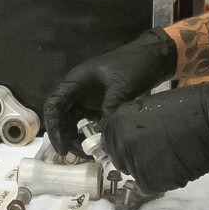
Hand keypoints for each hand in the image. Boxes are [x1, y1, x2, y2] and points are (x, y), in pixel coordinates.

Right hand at [43, 30, 177, 155]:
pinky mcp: (100, 103)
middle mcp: (78, 90)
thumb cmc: (134, 64)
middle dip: (66, 137)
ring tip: (89, 151)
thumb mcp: (122, 86)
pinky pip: (89, 121)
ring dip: (77, 137)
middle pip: (62, 117)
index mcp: (76, 81)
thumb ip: (110, 108)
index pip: (54, 105)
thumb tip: (102, 134)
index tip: (63, 148)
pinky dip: (90, 133)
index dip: (54, 128)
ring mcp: (89, 97)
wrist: (153, 56)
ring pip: (74, 121)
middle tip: (80, 153)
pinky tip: (98, 144)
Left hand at [99, 81, 208, 196]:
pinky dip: (159, 178)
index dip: (121, 142)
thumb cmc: (186, 107)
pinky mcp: (150, 182)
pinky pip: (148, 184)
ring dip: (146, 168)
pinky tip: (172, 167)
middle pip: (119, 158)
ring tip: (166, 158)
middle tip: (153, 151)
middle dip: (132, 156)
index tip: (133, 142)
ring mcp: (135, 165)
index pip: (109, 140)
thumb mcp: (149, 106)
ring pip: (134, 172)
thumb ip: (132, 122)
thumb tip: (127, 135)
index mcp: (118, 123)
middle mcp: (122, 145)